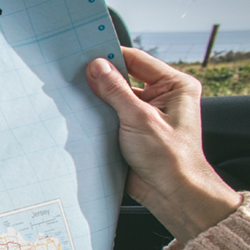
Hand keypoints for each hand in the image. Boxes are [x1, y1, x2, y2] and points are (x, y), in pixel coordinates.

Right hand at [86, 47, 241, 243]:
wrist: (172, 194)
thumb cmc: (170, 158)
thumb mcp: (140, 118)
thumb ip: (115, 90)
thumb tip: (96, 66)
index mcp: (175, 86)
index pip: (137, 60)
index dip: (111, 56)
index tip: (85, 55)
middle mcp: (162, 96)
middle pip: (124, 77)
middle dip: (101, 78)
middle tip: (75, 74)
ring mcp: (146, 113)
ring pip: (114, 96)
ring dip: (97, 98)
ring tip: (74, 94)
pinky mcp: (132, 129)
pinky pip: (110, 114)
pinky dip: (96, 114)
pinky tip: (80, 113)